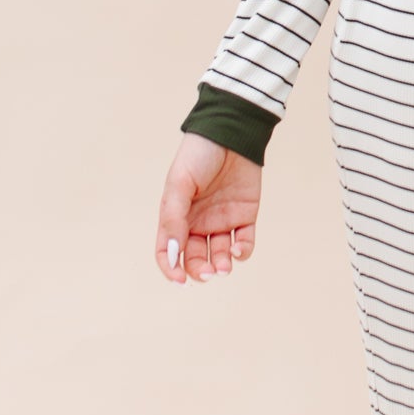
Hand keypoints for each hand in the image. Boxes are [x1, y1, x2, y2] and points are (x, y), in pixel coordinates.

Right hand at [155, 134, 261, 281]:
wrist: (230, 134)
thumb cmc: (198, 156)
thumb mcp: (179, 185)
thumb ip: (174, 219)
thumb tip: (172, 254)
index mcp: (176, 216)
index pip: (168, 251)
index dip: (171, 268)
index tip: (180, 280)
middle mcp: (198, 222)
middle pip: (195, 258)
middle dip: (201, 270)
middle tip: (209, 273)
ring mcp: (222, 220)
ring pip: (220, 255)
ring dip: (222, 265)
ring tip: (225, 266)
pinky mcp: (245, 216)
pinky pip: (244, 242)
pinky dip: (242, 252)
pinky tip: (239, 250)